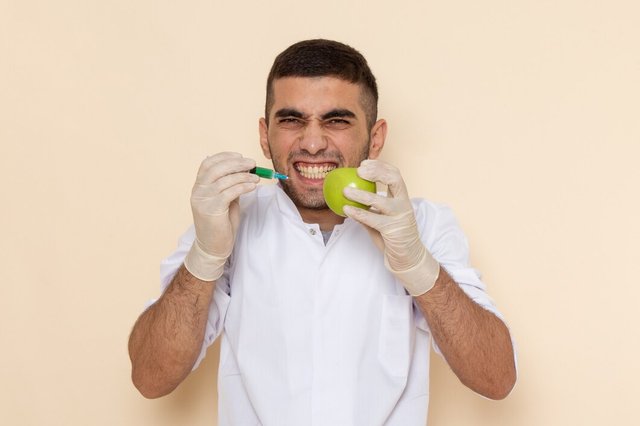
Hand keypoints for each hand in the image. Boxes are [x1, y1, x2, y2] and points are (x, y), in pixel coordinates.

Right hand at [183, 152, 258, 280]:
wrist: (212, 247)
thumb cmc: (221, 224)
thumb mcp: (225, 200)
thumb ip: (230, 185)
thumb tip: (244, 170)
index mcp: (199, 187)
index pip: (207, 163)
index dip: (224, 157)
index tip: (240, 156)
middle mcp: (198, 192)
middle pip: (216, 168)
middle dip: (236, 164)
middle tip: (252, 164)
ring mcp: (202, 201)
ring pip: (224, 180)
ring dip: (243, 176)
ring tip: (256, 178)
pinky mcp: (211, 210)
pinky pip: (229, 192)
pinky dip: (242, 186)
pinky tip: (252, 186)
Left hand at [342, 159, 439, 295]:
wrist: (408, 257)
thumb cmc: (392, 236)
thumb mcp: (380, 218)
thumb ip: (368, 208)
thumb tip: (348, 196)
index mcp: (402, 198)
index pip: (395, 175)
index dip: (380, 166)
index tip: (364, 163)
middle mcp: (403, 204)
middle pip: (394, 179)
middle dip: (377, 171)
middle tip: (358, 171)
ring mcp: (400, 216)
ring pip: (380, 200)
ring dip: (360, 195)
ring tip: (345, 191)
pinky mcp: (393, 230)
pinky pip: (372, 219)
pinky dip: (358, 213)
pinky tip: (346, 209)